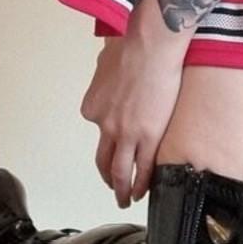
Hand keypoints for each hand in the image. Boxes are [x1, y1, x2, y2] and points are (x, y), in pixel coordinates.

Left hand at [79, 34, 184, 207]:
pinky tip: (143, 192)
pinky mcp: (149, 137)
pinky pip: (143, 169)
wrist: (150, 46)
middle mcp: (105, 124)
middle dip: (107, 176)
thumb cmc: (130, 44)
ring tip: (124, 199)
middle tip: (111, 185)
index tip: (116, 137)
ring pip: (120, 172)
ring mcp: (126, 134)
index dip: (108, 132)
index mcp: (92, 106)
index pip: (98, 125)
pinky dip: (142, 184)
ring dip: (121, 190)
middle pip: (103, 159)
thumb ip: (106, 69)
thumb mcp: (106, 56)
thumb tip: (111, 65)